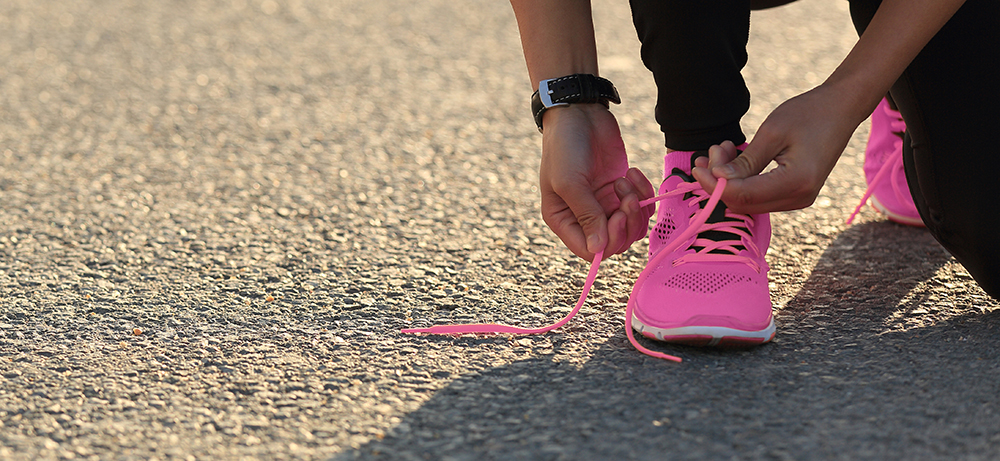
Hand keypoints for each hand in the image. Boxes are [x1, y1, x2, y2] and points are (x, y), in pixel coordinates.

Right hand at [539, 104, 654, 260]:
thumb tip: (598, 250)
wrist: (579, 112)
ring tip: (626, 181)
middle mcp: (583, 217)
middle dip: (627, 223)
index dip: (608, 241)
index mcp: (563, 219)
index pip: (589, 250)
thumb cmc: (565, 145)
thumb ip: (586, 215)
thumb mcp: (570, 181)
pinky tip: (631, 172)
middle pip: (614, 242)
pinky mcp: (621, 190)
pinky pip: (641, 206)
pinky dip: (643, 192)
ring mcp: (604, 204)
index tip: (617, 216)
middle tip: (627, 196)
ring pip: (631, 227)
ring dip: (636, 207)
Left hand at [691, 84, 867, 213]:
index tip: (697, 167)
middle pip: (743, 203)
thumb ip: (745, 161)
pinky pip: (758, 196)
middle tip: (709, 153)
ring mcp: (798, 199)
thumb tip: (718, 178)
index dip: (715, 185)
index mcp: (797, 182)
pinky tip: (734, 157)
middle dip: (719, 182)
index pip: (743, 196)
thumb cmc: (809, 113)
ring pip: (748, 202)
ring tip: (722, 149)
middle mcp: (799, 197)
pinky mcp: (794, 194)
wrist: (841, 109)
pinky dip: (741, 180)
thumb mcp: (772, 132)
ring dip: (728, 180)